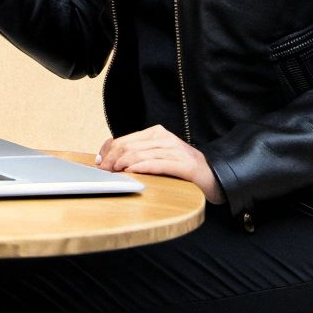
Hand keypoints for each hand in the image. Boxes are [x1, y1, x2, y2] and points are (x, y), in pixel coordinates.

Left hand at [95, 125, 224, 203]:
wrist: (215, 177)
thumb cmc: (182, 170)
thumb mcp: (157, 158)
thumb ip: (136, 154)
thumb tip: (105, 158)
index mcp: (157, 134)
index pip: (124, 140)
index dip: (107, 151)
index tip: (98, 162)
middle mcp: (165, 139)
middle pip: (129, 146)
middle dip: (111, 158)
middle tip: (102, 170)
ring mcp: (175, 151)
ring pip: (140, 154)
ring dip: (122, 164)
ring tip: (113, 173)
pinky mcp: (184, 165)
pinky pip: (157, 164)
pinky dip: (140, 168)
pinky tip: (130, 173)